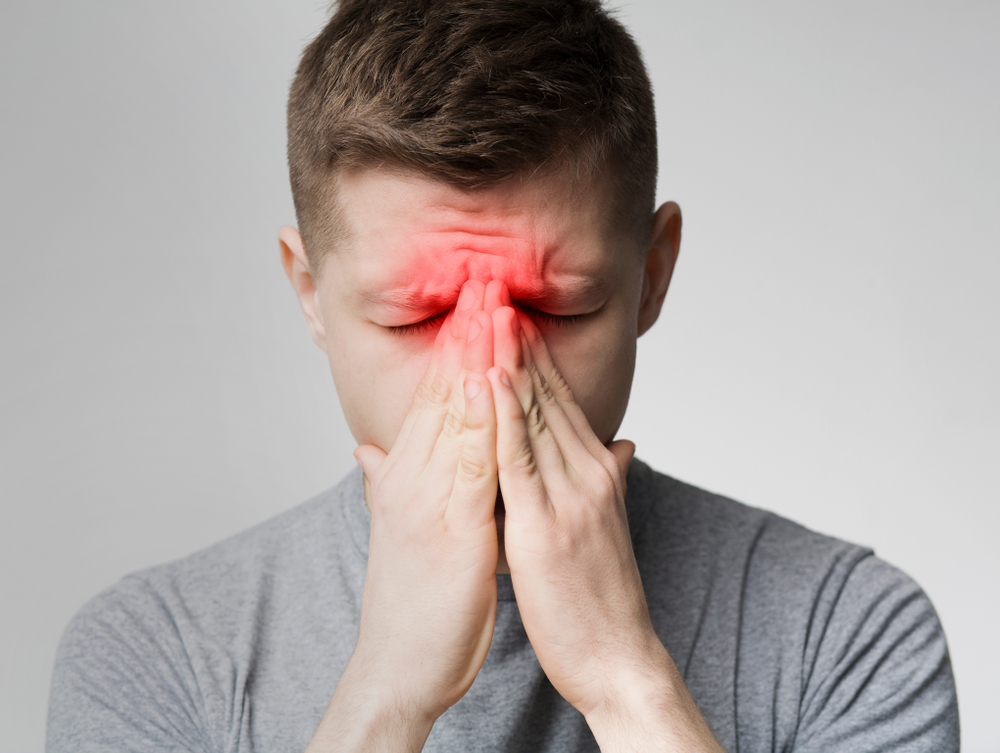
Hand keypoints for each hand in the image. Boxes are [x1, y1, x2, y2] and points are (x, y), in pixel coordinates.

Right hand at [308, 280, 499, 750]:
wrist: (399, 662)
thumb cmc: (413, 597)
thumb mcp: (401, 529)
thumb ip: (390, 484)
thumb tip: (373, 454)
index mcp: (408, 475)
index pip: (433, 396)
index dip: (455, 347)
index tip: (475, 301)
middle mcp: (411, 476)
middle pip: (440, 390)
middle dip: (464, 333)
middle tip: (483, 276)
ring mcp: (426, 497)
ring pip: (451, 412)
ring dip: (472, 356)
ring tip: (490, 304)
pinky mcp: (447, 525)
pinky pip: (466, 461)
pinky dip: (477, 417)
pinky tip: (489, 381)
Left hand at [485, 284, 723, 751]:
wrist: (620, 655)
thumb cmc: (604, 595)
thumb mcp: (607, 526)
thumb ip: (610, 480)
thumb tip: (622, 445)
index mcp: (594, 472)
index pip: (560, 400)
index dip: (534, 355)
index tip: (510, 313)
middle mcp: (587, 472)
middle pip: (547, 394)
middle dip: (519, 341)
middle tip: (494, 290)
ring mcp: (570, 495)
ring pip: (534, 414)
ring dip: (510, 359)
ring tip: (489, 310)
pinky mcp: (547, 524)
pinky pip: (520, 459)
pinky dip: (505, 414)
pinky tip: (490, 378)